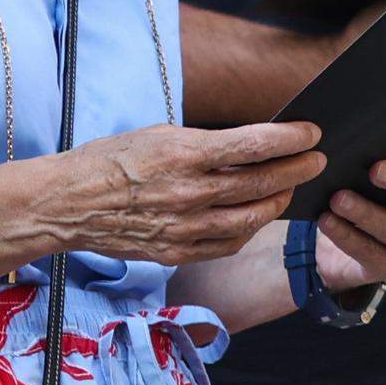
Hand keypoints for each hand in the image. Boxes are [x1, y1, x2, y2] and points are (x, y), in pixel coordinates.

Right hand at [50, 122, 327, 265]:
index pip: (253, 145)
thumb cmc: (111, 160)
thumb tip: (247, 146)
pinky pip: (227, 244)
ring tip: (289, 188)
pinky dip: (248, 229)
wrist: (68, 203)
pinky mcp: (177, 252)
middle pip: (261, 183)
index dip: (290, 139)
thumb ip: (204, 144)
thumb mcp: (159, 136)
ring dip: (277, 201)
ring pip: (250, 219)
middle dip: (297, 170)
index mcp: (184, 155)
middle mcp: (189, 193)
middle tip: (316, 160)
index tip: (312, 133)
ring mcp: (185, 228)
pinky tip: (255, 216)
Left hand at [311, 137, 385, 287]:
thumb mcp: (373, 169)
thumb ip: (377, 149)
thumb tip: (355, 122)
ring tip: (339, 199)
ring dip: (366, 212)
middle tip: (377, 170)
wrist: (343, 245)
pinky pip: (373, 253)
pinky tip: (328, 221)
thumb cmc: (364, 192)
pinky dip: (347, 236)